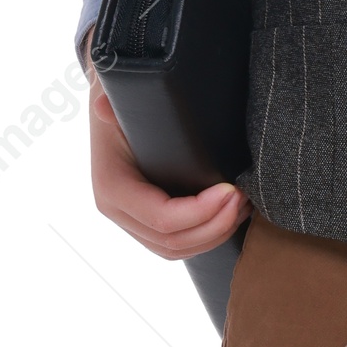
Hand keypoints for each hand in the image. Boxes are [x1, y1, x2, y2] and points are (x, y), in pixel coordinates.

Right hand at [83, 33, 247, 258]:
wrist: (113, 100)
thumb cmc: (122, 98)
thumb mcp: (118, 96)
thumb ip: (113, 103)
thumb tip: (104, 106)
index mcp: (112, 186)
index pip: (161, 218)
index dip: (200, 212)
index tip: (229, 190)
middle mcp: (118, 210)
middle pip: (172, 242)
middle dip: (215, 225)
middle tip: (243, 197)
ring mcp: (131, 219)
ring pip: (177, 250)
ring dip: (216, 233)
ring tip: (243, 205)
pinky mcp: (147, 220)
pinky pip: (178, 243)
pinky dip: (208, 234)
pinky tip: (232, 214)